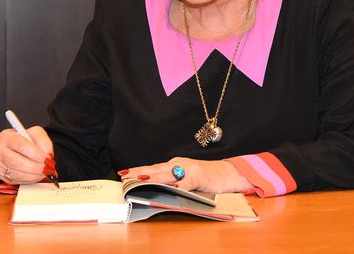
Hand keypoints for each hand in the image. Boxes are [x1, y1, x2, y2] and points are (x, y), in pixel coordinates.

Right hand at [0, 126, 53, 184]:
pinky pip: (16, 180)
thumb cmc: (28, 140)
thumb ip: (44, 141)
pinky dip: (28, 179)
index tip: (46, 158)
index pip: (21, 145)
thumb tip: (47, 154)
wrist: (22, 148)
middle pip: (16, 161)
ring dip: (33, 175)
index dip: (35, 153)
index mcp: (6, 136)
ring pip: (16, 173)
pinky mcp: (1, 175)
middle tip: (47, 168)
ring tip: (44, 172)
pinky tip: (36, 175)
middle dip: (35, 167)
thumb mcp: (37, 134)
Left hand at [120, 157, 252, 192]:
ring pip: (168, 174)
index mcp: (175, 164)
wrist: (229, 174)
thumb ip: (172, 182)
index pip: (153, 167)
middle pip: (156, 170)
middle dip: (140, 173)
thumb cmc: (207, 177)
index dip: (138, 170)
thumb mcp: (186, 178)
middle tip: (125, 177)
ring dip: (154, 178)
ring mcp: (190, 169)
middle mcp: (180, 164)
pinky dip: (180, 186)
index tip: (123, 174)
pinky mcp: (200, 177)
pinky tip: (173, 189)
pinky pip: (188, 182)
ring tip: (140, 181)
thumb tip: (152, 189)